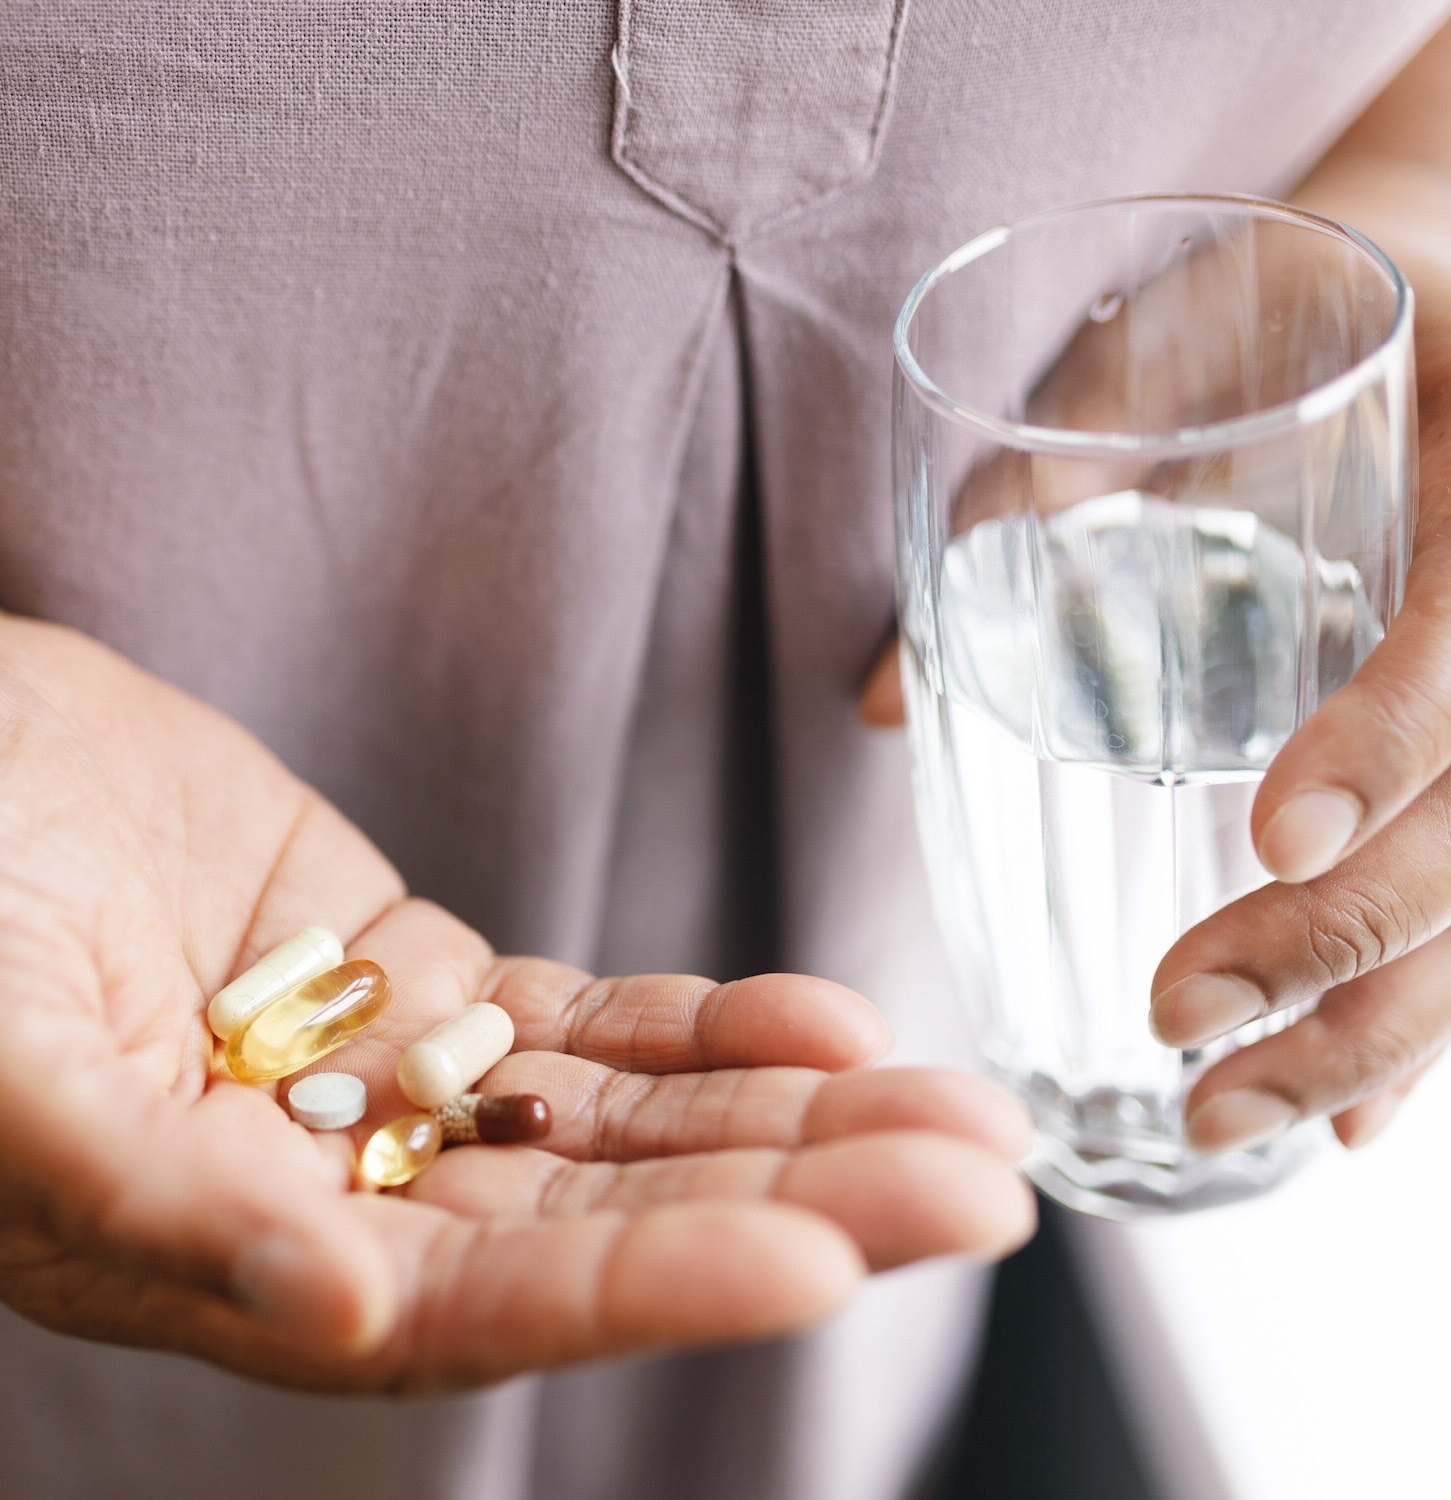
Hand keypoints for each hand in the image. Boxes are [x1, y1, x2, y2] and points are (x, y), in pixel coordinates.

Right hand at [0, 600, 1033, 1393]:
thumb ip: (151, 1200)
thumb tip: (331, 1305)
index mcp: (228, 1258)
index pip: (482, 1304)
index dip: (652, 1287)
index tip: (820, 1259)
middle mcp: (332, 1191)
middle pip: (602, 1219)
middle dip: (793, 1200)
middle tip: (975, 1183)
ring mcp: (387, 1078)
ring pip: (624, 1119)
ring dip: (790, 1113)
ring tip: (952, 1106)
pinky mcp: (412, 971)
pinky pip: (584, 1016)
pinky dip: (705, 1021)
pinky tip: (826, 1018)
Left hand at [863, 148, 1450, 1157]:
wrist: (1428, 286)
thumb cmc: (1283, 305)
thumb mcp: (1175, 348)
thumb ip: (1034, 485)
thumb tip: (872, 703)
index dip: (1386, 748)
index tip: (1268, 842)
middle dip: (1341, 943)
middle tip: (1184, 1026)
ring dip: (1369, 1033)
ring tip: (1232, 1121)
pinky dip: (1415, 1024)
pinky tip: (1345, 1120)